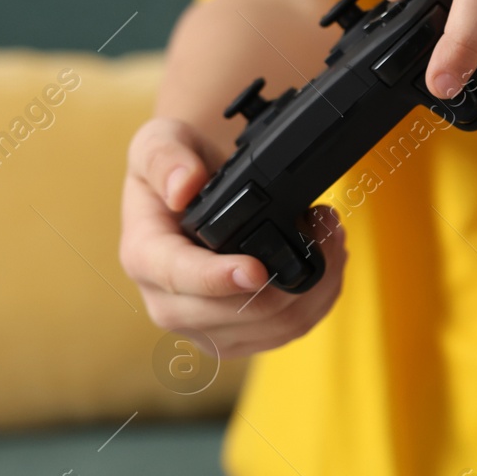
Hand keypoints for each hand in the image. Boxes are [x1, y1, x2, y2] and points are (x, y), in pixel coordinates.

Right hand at [119, 118, 346, 357]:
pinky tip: (327, 266)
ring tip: (332, 239)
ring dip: (315, 288)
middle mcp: (167, 301)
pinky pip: (286, 332)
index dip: (218, 279)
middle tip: (324, 227)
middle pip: (234, 313)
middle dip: (289, 276)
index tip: (255, 270)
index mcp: (144, 255)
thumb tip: (182, 188)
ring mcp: (203, 325)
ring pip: (271, 328)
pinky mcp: (236, 334)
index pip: (177, 278)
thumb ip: (165, 157)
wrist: (197, 189)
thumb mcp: (160, 141)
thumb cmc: (177, 165)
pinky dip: (318, 301)